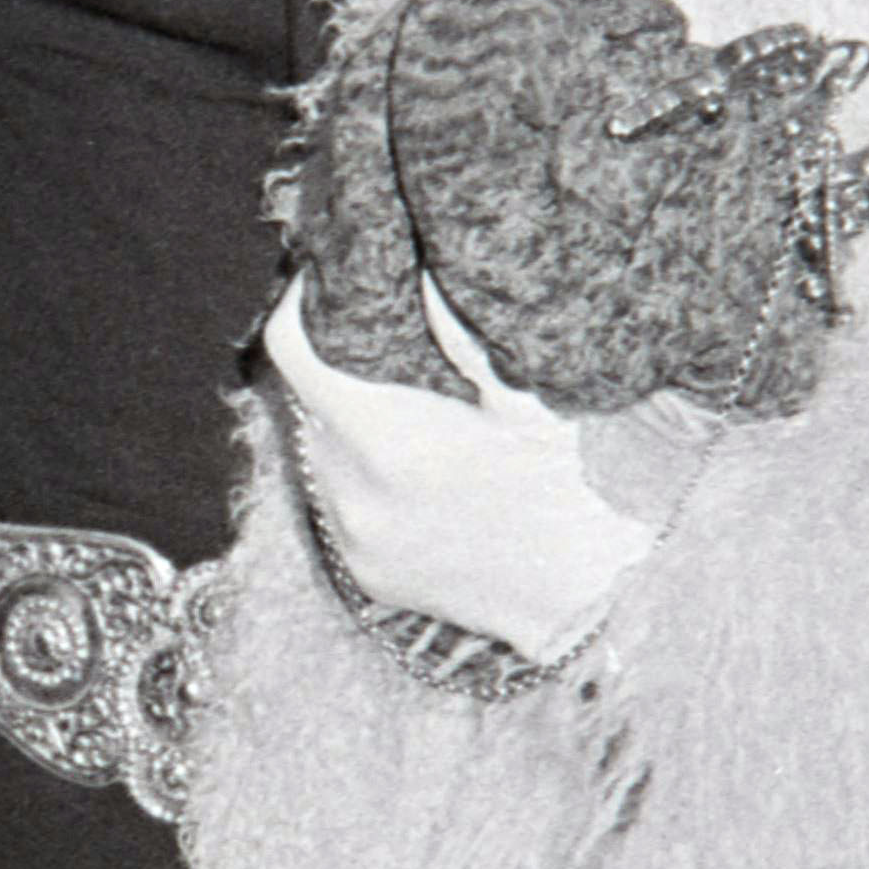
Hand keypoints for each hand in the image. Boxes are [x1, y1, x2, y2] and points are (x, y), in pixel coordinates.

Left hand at [259, 277, 711, 664]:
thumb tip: (419, 270)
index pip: (291, 351)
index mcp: (382, 440)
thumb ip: (460, 333)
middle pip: (304, 400)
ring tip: (403, 414)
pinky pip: (339, 504)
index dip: (303, 306)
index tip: (326, 287)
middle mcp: (349, 493)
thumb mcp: (523, 401)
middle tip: (377, 345)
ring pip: (318, 452)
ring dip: (346, 426)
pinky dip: (362, 480)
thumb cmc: (559, 487)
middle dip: (333, 366)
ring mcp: (350, 538)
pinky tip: (413, 476)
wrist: (576, 599)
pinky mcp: (360, 572)